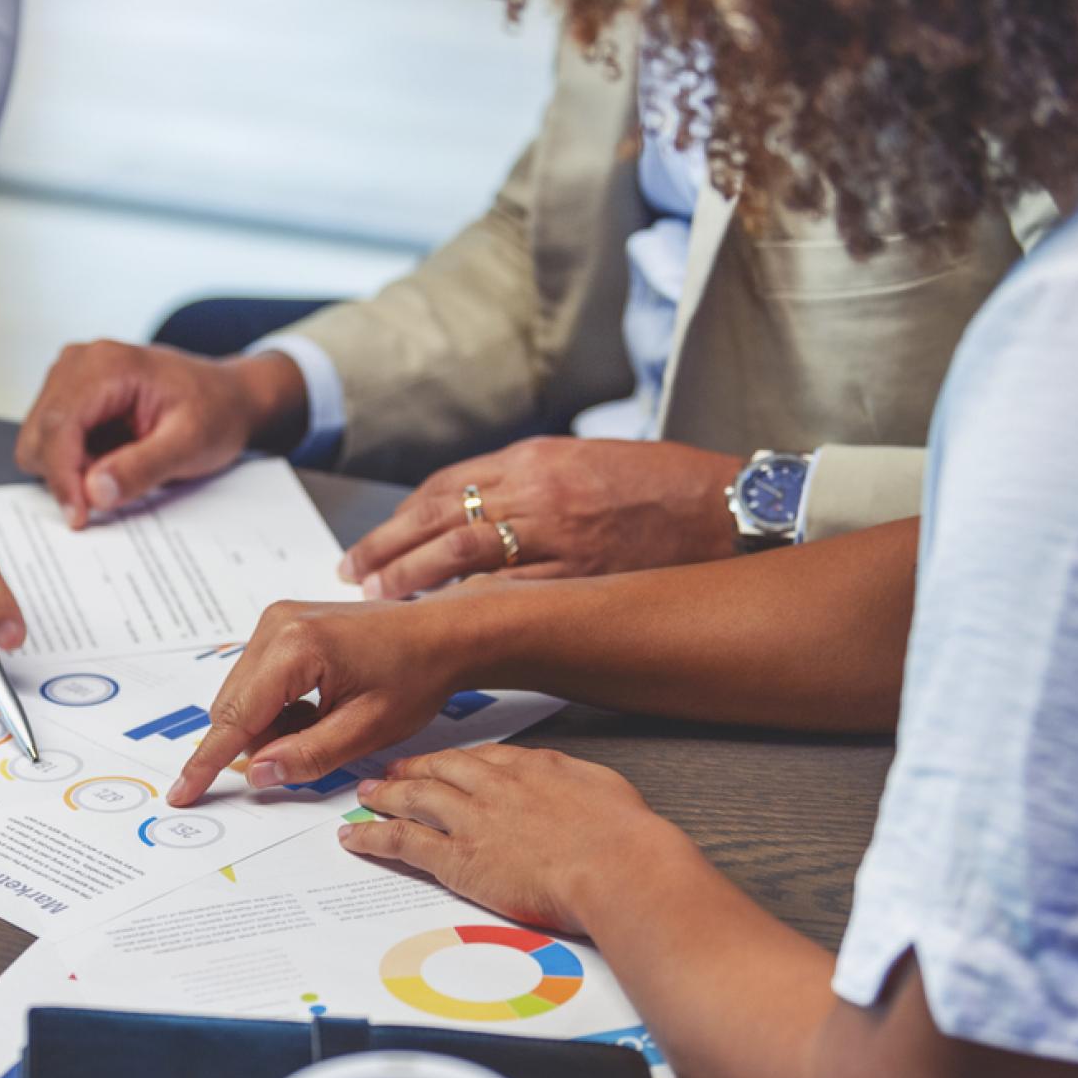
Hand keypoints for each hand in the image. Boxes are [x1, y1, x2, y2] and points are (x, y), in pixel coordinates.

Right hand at [15, 341, 308, 527]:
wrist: (226, 396)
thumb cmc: (214, 412)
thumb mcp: (190, 444)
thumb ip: (142, 467)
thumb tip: (94, 492)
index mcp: (106, 364)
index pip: (59, 426)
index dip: (62, 477)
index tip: (78, 517)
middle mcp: (78, 362)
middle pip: (39, 435)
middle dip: (66, 475)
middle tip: (112, 491)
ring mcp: (69, 377)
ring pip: (39, 441)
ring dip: (70, 469)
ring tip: (119, 466)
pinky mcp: (69, 396)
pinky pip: (50, 441)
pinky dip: (74, 462)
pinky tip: (110, 458)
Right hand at [167, 597, 467, 806]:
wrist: (441, 633)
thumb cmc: (415, 675)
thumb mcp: (366, 729)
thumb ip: (308, 755)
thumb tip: (258, 774)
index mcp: (296, 648)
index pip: (236, 718)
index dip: (206, 763)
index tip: (181, 794)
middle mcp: (275, 625)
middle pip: (233, 707)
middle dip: (258, 743)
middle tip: (308, 754)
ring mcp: (275, 620)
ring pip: (242, 697)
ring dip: (270, 726)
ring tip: (325, 724)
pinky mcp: (281, 625)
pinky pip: (257, 680)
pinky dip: (278, 707)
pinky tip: (318, 708)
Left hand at [341, 437, 747, 597]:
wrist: (724, 505)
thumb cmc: (659, 484)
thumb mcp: (583, 460)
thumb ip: (526, 482)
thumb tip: (471, 510)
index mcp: (534, 457)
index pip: (444, 486)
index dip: (400, 519)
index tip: (372, 543)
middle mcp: (536, 490)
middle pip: (439, 517)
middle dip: (387, 548)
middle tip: (353, 572)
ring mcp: (556, 532)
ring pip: (461, 552)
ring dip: (411, 577)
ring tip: (379, 596)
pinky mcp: (579, 572)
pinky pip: (507, 590)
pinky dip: (465, 603)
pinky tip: (437, 619)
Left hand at [342, 744, 693, 935]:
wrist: (620, 867)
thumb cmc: (626, 839)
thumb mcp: (606, 791)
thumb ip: (578, 786)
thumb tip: (576, 790)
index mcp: (532, 768)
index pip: (481, 758)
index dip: (453, 761)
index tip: (442, 763)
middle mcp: (495, 787)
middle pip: (440, 770)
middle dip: (411, 770)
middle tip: (390, 772)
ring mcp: (473, 820)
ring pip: (414, 798)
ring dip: (385, 795)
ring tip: (365, 796)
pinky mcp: (459, 859)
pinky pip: (404, 842)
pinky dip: (374, 837)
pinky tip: (356, 838)